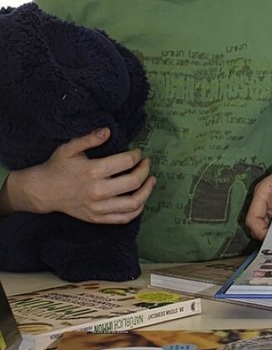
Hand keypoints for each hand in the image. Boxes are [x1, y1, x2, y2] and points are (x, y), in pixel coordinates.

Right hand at [0, 128, 154, 223]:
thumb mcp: (70, 148)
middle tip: (147, 163)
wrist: (43, 191)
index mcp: (92, 171)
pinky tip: (141, 199)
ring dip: (147, 191)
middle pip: (133, 182)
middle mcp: (98, 191)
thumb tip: (107, 130)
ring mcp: (98, 208)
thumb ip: (89, 138)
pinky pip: (124, 218)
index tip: (138, 152)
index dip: (137, 155)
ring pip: (133, 204)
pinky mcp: (97, 218)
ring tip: (150, 180)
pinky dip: (137, 209)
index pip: (126, 162)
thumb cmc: (57, 167)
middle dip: (145, 170)